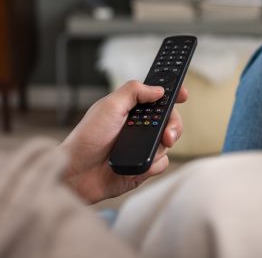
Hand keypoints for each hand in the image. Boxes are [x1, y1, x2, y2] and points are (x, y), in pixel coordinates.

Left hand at [59, 80, 187, 203]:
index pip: (157, 99)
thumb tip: (158, 89)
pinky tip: (138, 164)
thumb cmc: (87, 138)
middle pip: (169, 121)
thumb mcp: (109, 106)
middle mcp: (138, 128)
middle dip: (173, 125)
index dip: (172, 95)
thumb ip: (133, 91)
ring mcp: (141, 148)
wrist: (78, 172)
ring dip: (159, 146)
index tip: (183, 94)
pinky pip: (161, 164)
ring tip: (145, 150)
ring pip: (167, 143)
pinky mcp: (143, 168)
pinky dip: (151, 164)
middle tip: (168, 133)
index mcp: (130, 110)